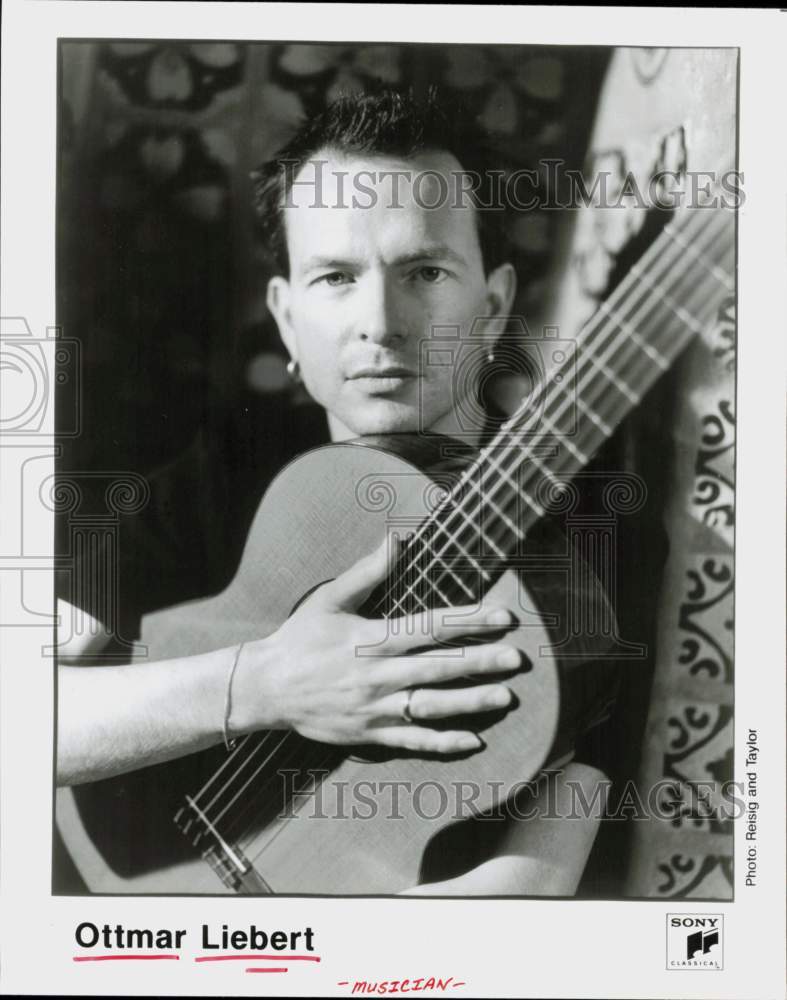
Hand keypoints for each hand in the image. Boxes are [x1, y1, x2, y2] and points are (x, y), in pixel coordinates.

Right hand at [231, 537, 525, 752]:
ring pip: (431, 705)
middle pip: (439, 667)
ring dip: (470, 701)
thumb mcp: (329, 599)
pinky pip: (413, 740)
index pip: (430, 628)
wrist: (267, 687)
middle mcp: (378, 675)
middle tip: (517, 659)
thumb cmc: (300, 638)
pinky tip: (472, 740)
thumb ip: (367, 571)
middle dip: (481, 661)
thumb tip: (396, 538)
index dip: (469, 621)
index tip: (502, 617)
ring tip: (505, 696)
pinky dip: (443, 741)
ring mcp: (376, 708)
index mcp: (372, 639)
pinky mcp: (370, 733)